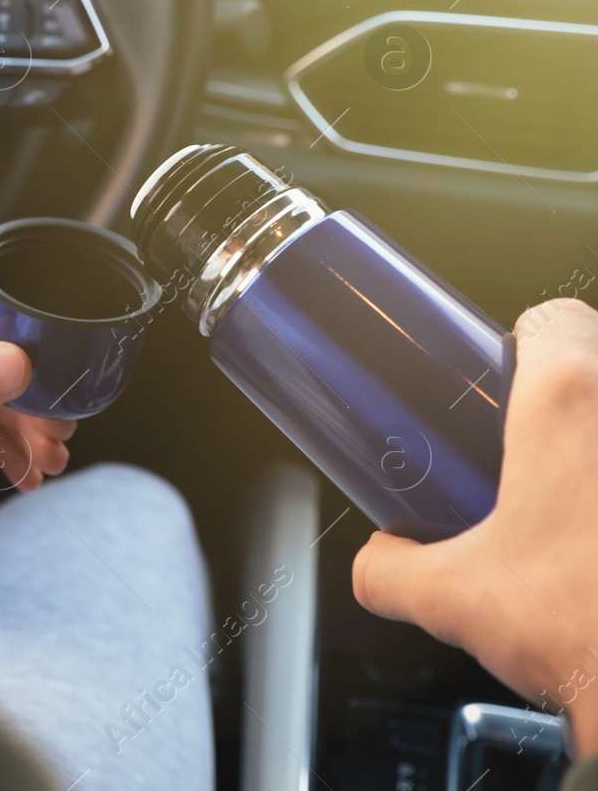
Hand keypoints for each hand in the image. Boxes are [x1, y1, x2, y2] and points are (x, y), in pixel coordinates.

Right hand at [353, 298, 597, 753]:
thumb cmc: (588, 634)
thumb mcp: (452, 601)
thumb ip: (390, 571)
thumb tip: (378, 564)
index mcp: (566, 403)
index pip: (551, 319)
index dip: (522, 342)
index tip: (502, 375)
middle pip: (596, 364)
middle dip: (565, 403)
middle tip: (534, 450)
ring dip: (596, 452)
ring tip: (579, 505)